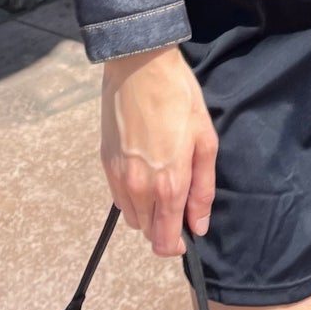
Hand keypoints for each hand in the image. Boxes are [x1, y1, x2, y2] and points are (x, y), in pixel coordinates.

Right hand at [100, 44, 217, 258]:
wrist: (139, 65)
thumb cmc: (179, 98)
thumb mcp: (205, 141)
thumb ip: (202, 189)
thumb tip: (197, 225)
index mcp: (168, 185)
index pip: (163, 241)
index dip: (175, 245)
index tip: (185, 234)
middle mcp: (139, 188)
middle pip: (146, 232)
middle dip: (163, 226)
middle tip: (178, 200)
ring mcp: (118, 176)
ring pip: (131, 216)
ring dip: (146, 211)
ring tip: (160, 183)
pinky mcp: (105, 162)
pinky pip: (117, 196)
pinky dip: (131, 195)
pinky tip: (143, 170)